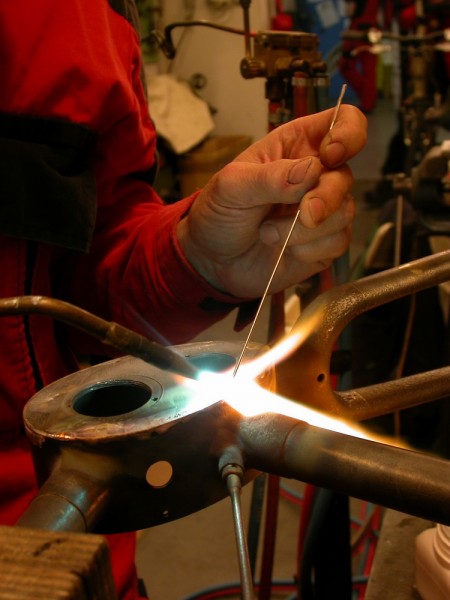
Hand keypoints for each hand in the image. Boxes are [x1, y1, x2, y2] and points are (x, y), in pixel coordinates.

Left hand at [177, 105, 366, 297]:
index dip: (348, 133)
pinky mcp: (324, 243)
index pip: (345, 122)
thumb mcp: (231, 188)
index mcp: (297, 145)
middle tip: (304, 215)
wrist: (213, 260)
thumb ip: (269, 177)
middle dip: (326, 198)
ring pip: (344, 213)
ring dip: (305, 230)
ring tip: (267, 234)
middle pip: (346, 176)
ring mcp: (324, 210)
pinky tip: (284, 250)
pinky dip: (309, 250)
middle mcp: (317, 174)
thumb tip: (311, 170)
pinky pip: (337, 243)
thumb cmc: (220, 213)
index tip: (330, 156)